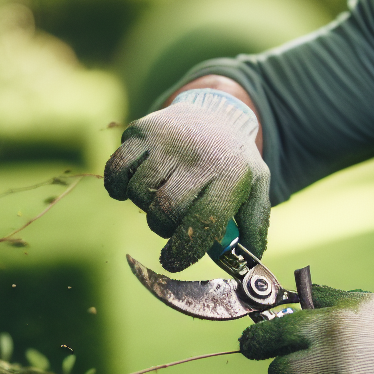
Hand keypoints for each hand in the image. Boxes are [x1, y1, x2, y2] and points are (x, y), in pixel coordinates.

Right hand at [104, 91, 268, 272]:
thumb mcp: (256, 186)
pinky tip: (132, 185)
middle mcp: (199, 155)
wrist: (215, 111)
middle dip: (163, 228)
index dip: (184, 250)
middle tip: (171, 222)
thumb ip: (255, 225)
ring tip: (159, 195)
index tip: (173, 261)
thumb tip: (246, 263)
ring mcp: (168, 140)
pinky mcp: (141, 130)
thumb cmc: (232, 160)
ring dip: (144, 205)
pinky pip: (116, 169)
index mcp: (231, 175)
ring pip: (140, 192)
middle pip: (166, 210)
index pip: (204, 222)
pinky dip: (118, 186)